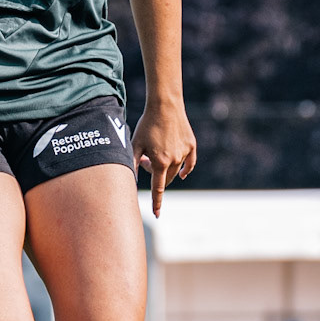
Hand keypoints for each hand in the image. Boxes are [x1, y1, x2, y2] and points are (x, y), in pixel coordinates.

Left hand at [133, 101, 196, 215]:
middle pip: (165, 178)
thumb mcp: (135, 144)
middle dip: (155, 174)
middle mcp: (174, 160)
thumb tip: (127, 181)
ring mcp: (185, 153)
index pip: (157, 188)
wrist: (165, 105)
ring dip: (166, 168)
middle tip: (145, 159)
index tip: (157, 215)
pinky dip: (185, 169)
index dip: (157, 203)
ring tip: (155, 153)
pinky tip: (182, 173)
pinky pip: (190, 163)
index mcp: (160, 162)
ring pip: (176, 171)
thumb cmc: (147, 124)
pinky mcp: (192, 145)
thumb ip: (132, 164)